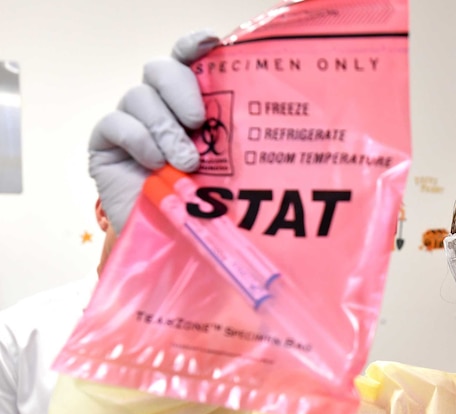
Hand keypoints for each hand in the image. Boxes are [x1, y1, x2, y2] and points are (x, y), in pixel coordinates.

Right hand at [89, 30, 220, 231]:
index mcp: (191, 103)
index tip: (212, 42)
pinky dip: (138, 140)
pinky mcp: (106, 142)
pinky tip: (154, 165)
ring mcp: (131, 121)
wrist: (173, 241)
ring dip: (164, 128)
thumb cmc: (207, 202)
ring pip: (139, 96)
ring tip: (184, 163)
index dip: (194, 44)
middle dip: (180, 90)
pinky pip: (116, 123)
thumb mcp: (229, 170)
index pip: (187, 59)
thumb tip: (262, 120)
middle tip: (198, 123)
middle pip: (160, 69)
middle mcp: (160, 105)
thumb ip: (235, 144)